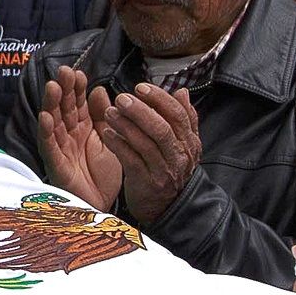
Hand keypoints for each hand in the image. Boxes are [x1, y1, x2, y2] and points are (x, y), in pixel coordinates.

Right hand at [37, 72, 122, 209]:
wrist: (105, 204)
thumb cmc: (105, 174)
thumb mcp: (110, 139)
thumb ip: (103, 116)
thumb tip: (99, 89)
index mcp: (83, 128)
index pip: (78, 103)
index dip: (77, 88)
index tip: (78, 73)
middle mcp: (69, 135)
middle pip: (63, 108)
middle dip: (63, 90)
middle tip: (64, 72)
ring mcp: (61, 148)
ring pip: (53, 123)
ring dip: (51, 105)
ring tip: (53, 87)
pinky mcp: (56, 164)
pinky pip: (49, 147)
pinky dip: (46, 132)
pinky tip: (45, 117)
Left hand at [101, 82, 201, 222]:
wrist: (168, 207)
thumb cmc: (170, 169)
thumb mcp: (182, 144)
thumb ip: (183, 118)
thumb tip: (182, 91)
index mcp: (189, 142)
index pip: (178, 115)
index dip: (159, 99)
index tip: (140, 87)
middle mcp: (179, 156)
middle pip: (161, 128)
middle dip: (140, 111)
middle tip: (122, 98)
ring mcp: (163, 171)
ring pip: (145, 144)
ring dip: (125, 125)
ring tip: (109, 112)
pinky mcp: (146, 183)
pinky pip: (131, 160)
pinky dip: (118, 145)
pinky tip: (106, 133)